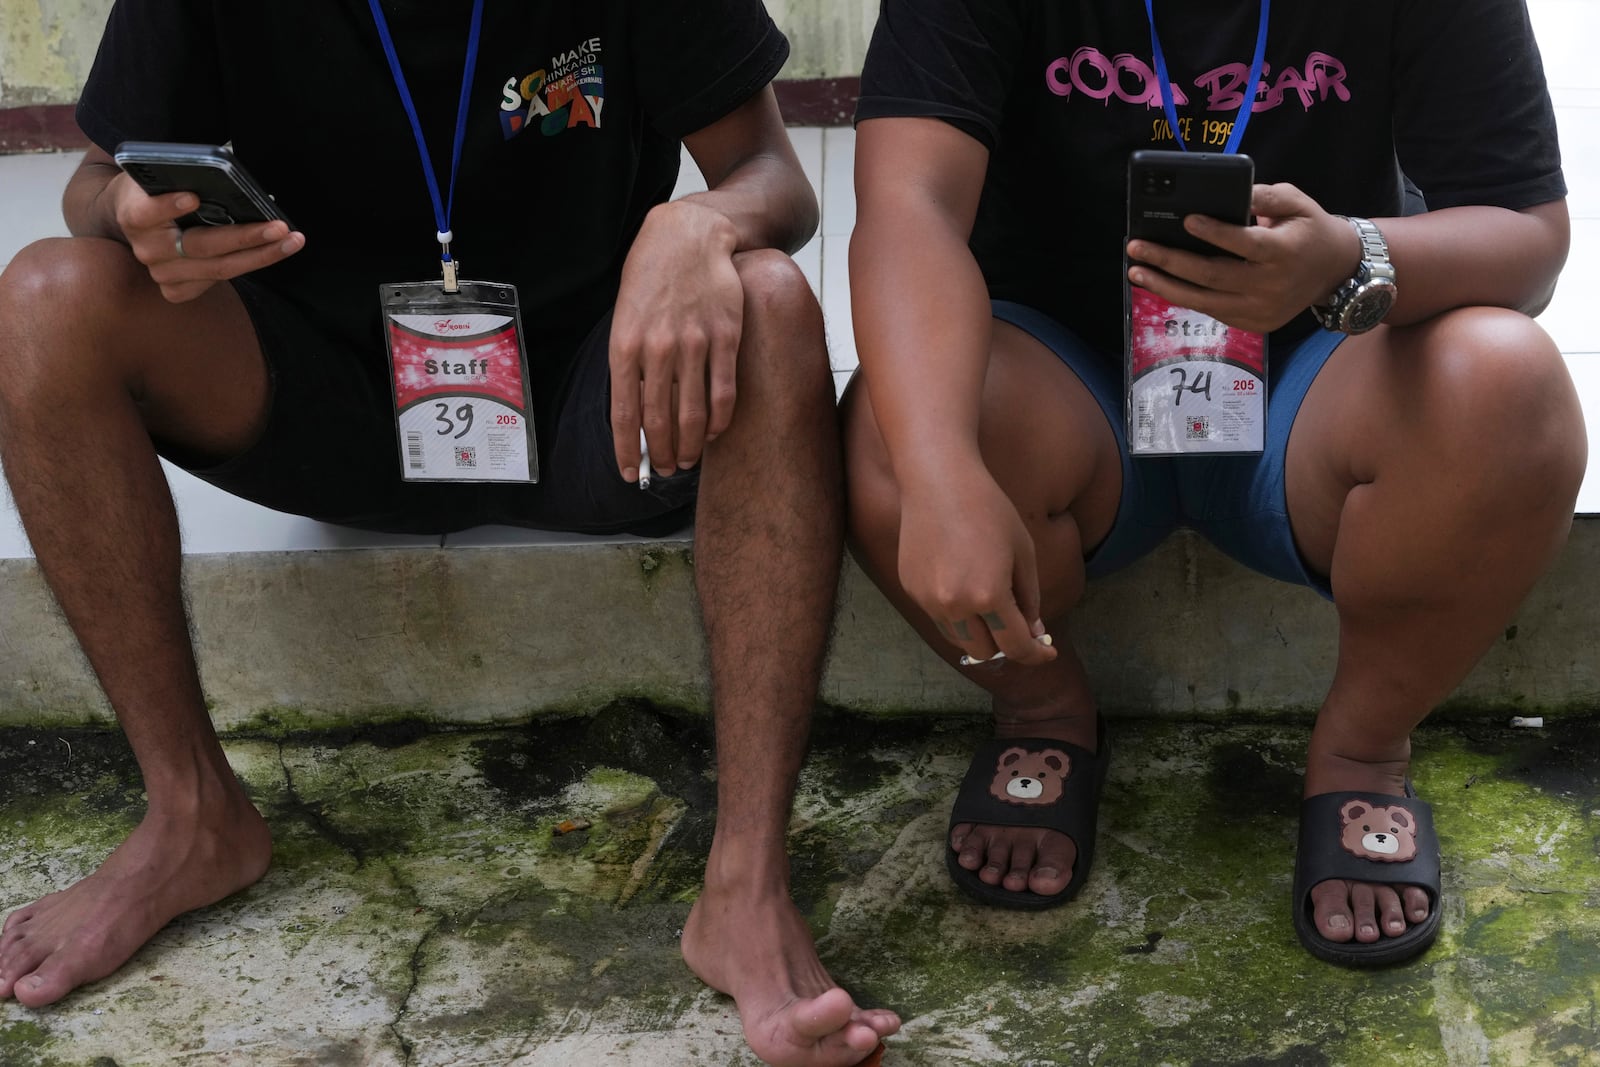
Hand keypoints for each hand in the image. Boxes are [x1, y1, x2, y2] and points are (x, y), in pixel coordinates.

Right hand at [111, 172, 303, 303]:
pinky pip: (219, 281)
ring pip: (219, 269)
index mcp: (134, 215)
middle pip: (200, 246)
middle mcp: (147, 249)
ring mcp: (162, 274)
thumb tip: (227, 183)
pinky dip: (249, 264)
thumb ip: (182, 181)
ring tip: (291, 241)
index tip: (192, 197)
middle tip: (279, 227)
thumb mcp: (162, 177)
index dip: (168, 206)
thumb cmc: (158, 191)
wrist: (136, 219)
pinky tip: (274, 252)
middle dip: (245, 237)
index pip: (146, 212)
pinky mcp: (175, 290)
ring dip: (261, 255)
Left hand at [609, 199, 742, 483]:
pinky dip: (718, 419)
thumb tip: (635, 409)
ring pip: (693, 412)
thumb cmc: (651, 274)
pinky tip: (712, 433)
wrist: (689, 234)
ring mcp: (694, 343)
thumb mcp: (625, 314)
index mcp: (625, 344)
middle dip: (659, 453)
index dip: (626, 450)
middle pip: (659, 419)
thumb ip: (629, 360)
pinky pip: (723, 390)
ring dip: (689, 445)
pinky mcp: (726, 336)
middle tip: (662, 471)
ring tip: (685, 460)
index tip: (628, 474)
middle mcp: (658, 347)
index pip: (623, 412)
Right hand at [898, 466, 1056, 667]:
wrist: (938, 480)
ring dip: (981, 635)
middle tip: (1022, 630)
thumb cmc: (988, 509)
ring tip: (993, 609)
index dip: (1036, 655)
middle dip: (1007, 646)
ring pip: (959, 640)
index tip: (1047, 653)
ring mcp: (928, 600)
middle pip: (985, 653)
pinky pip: (940, 618)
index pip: (1015, 646)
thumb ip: (1029, 597)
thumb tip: (1033, 631)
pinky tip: (966, 586)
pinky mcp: (912, 589)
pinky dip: (958, 615)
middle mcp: (954, 605)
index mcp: (988, 595)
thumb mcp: (1023, 552)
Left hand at [1125, 182, 1361, 333]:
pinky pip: (1212, 310)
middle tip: (1136, 247)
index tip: (1186, 220)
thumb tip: (1231, 192)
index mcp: (1284, 252)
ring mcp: (1261, 310)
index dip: (1215, 233)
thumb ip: (1265, 196)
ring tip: (1136, 271)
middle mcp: (1272, 285)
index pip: (1244, 244)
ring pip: (1205, 300)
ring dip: (1164, 286)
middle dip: (1169, 261)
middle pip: (1212, 275)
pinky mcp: (1254, 324)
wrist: (1335, 271)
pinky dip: (1184, 297)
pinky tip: (1160, 283)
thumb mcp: (1297, 202)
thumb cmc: (1309, 229)